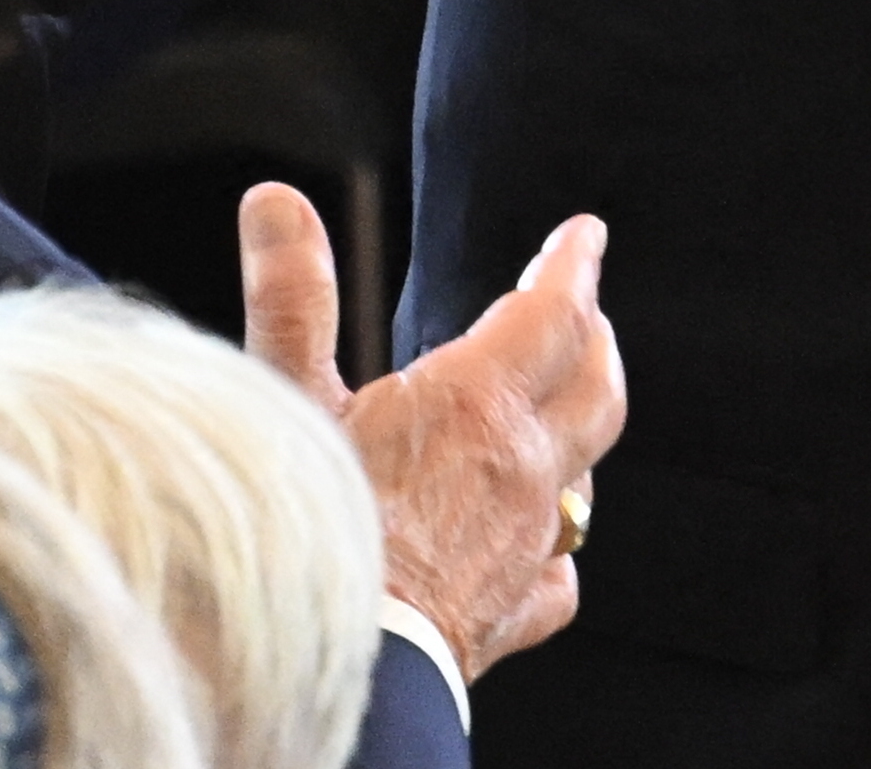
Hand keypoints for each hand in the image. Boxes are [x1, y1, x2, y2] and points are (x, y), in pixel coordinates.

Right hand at [242, 182, 626, 681]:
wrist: (335, 669)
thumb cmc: (302, 530)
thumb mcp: (283, 400)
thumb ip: (290, 297)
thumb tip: (276, 201)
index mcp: (478, 403)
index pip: (556, 312)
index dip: (573, 265)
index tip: (586, 234)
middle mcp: (523, 470)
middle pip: (594, 385)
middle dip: (592, 338)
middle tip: (581, 310)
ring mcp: (527, 546)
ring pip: (587, 473)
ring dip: (579, 427)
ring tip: (564, 406)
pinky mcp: (512, 613)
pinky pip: (557, 571)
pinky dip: (554, 545)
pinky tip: (543, 545)